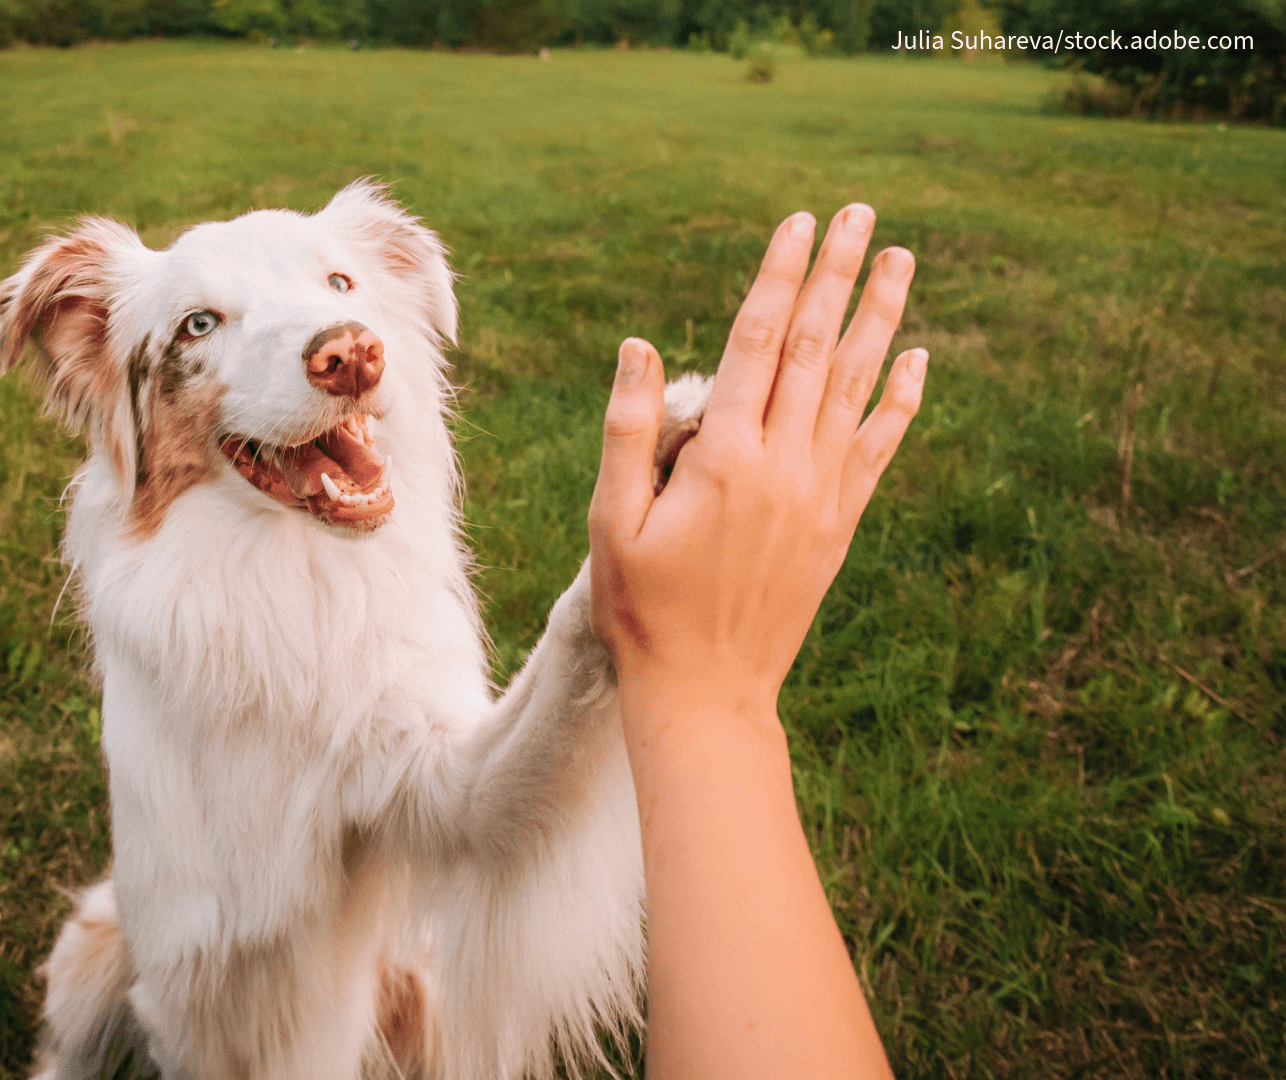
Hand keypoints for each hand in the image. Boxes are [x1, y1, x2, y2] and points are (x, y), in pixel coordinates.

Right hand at [588, 204, 925, 717]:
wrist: (706, 691)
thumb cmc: (642, 608)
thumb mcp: (612, 521)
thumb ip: (629, 430)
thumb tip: (641, 344)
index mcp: (725, 458)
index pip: (757, 343)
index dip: (778, 277)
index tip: (797, 223)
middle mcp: (785, 467)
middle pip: (814, 349)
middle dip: (835, 275)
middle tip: (859, 213)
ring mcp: (820, 495)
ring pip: (856, 387)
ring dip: (878, 318)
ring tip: (898, 259)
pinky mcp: (839, 525)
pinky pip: (878, 449)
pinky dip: (899, 401)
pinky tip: (916, 360)